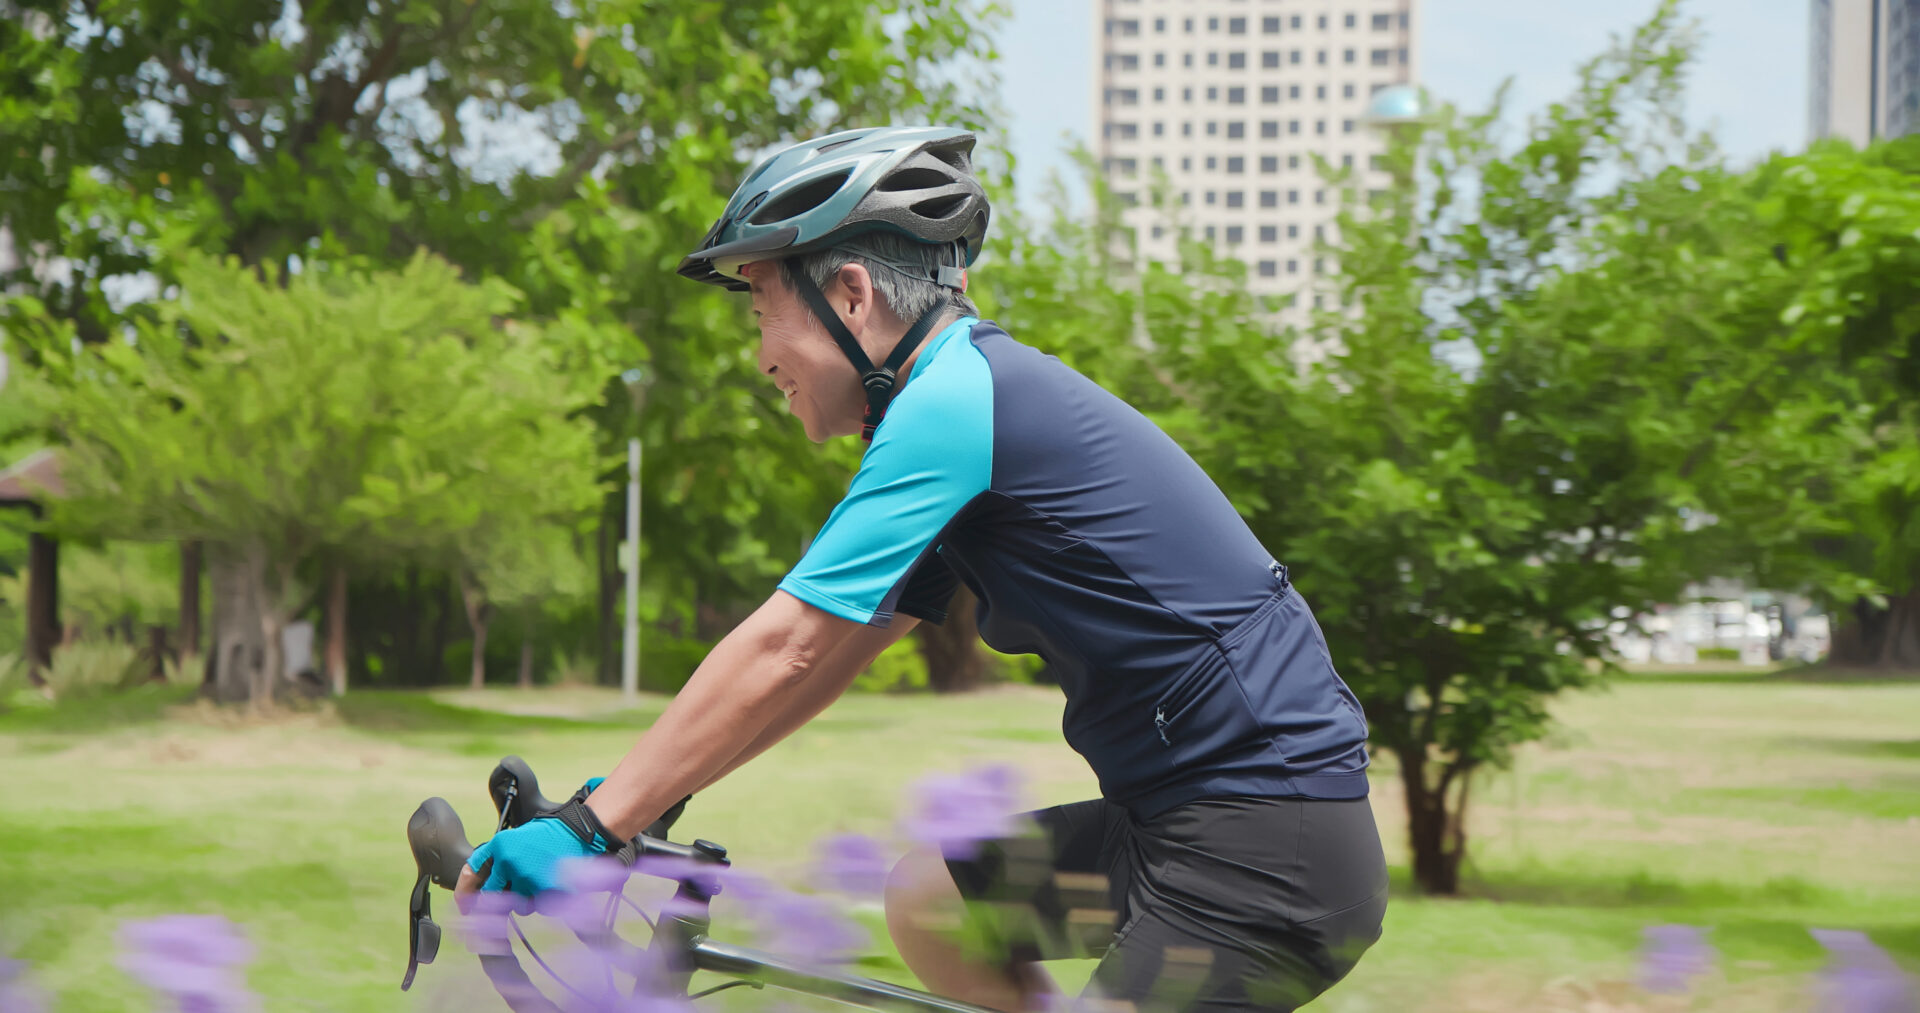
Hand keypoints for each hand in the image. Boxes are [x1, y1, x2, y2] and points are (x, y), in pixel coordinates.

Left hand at [455, 816, 604, 902]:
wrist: (579, 831)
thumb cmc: (548, 834)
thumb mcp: (514, 838)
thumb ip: (494, 858)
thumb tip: (475, 880)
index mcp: (499, 847)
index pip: (474, 875)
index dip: (467, 895)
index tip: (466, 908)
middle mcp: (509, 862)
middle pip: (495, 896)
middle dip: (502, 900)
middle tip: (515, 895)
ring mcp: (528, 877)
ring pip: (520, 905)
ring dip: (528, 899)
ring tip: (542, 881)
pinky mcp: (546, 890)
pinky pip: (541, 906)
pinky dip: (546, 900)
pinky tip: (554, 883)